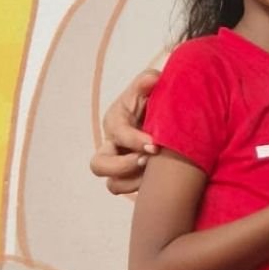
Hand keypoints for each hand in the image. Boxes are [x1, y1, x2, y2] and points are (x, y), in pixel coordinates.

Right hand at [89, 68, 160, 193]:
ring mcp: (120, 162)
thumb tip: (150, 80)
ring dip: (133, 181)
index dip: (134, 141)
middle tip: (146, 160)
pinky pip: (129, 189)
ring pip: (113, 184)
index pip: (117, 134)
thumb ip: (149, 80)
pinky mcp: (132, 175)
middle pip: (99, 166)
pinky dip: (142, 188)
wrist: (169, 111)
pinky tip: (159, 179)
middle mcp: (112, 144)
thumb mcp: (152, 83)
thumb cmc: (156, 95)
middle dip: (121, 167)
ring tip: (155, 173)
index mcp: (115, 120)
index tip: (154, 145)